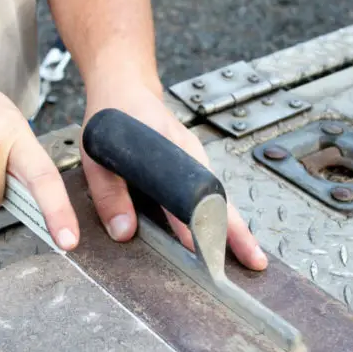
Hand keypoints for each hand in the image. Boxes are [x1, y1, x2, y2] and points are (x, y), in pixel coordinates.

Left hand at [81, 83, 267, 270]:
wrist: (124, 89)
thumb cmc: (112, 119)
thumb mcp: (98, 157)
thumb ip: (109, 195)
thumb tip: (124, 232)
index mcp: (173, 151)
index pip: (197, 196)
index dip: (205, 226)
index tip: (211, 251)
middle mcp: (192, 157)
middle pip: (220, 200)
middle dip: (238, 234)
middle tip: (254, 262)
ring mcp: (196, 161)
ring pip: (219, 199)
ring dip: (234, 229)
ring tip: (248, 258)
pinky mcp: (193, 165)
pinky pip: (210, 195)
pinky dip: (220, 217)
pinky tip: (224, 239)